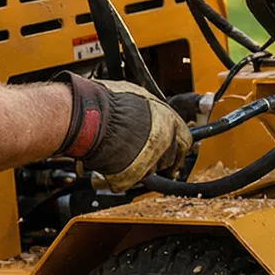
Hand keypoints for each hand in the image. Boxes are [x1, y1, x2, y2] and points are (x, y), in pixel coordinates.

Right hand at [58, 73, 191, 190]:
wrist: (90, 118)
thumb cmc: (108, 103)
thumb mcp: (138, 95)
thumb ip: (149, 108)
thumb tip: (148, 108)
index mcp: (170, 122)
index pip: (185, 140)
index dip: (177, 145)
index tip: (174, 149)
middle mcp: (164, 142)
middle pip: (169, 157)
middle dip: (159, 156)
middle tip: (144, 152)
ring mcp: (150, 161)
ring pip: (151, 170)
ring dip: (142, 165)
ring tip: (124, 153)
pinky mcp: (133, 176)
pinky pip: (132, 179)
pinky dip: (124, 174)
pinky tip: (113, 162)